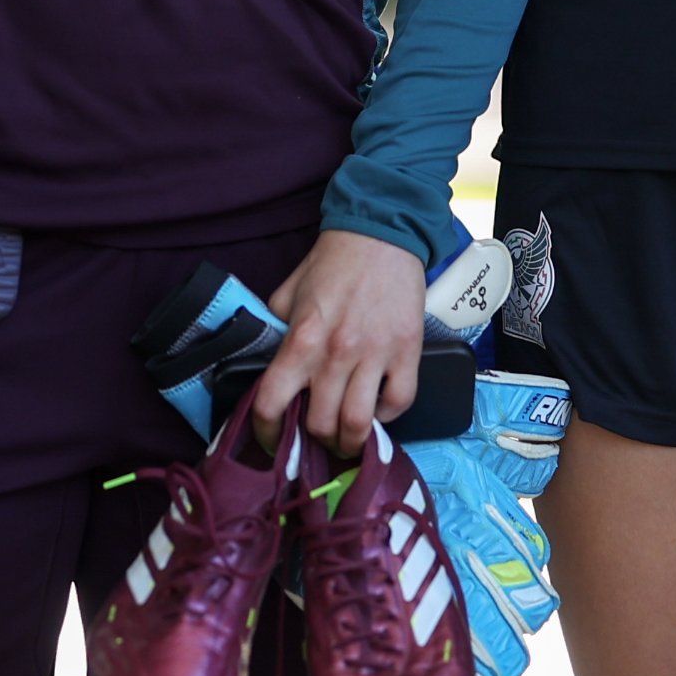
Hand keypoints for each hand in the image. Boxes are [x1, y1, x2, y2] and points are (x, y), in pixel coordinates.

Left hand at [248, 230, 427, 450]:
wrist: (381, 234)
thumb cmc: (332, 263)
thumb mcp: (288, 294)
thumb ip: (276, 331)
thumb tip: (268, 365)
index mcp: (301, 339)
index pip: (272, 403)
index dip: (267, 433)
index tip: (272, 442)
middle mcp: (336, 353)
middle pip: (320, 424)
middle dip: (315, 440)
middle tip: (318, 437)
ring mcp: (376, 355)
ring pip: (359, 424)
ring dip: (351, 441)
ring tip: (347, 439)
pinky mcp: (408, 352)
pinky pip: (399, 403)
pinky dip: (387, 416)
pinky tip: (378, 409)